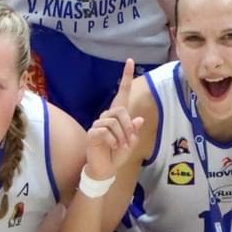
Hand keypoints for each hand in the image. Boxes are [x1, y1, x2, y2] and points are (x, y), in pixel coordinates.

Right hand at [84, 60, 144, 182]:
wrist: (104, 169)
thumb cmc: (116, 155)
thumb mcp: (130, 143)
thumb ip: (133, 131)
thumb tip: (139, 119)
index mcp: (116, 117)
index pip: (121, 93)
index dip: (126, 77)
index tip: (130, 61)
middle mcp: (106, 117)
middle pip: (120, 110)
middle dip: (128, 126)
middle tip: (129, 140)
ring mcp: (97, 124)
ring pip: (114, 122)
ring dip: (121, 136)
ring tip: (119, 146)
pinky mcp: (92, 133)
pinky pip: (105, 132)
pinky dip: (113, 141)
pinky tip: (111, 147)